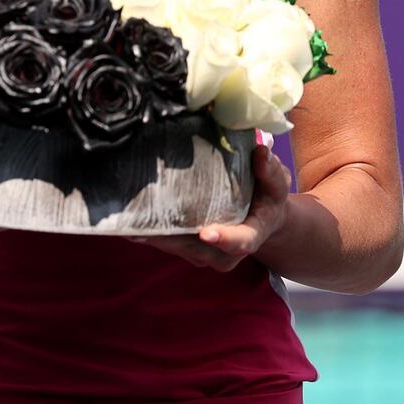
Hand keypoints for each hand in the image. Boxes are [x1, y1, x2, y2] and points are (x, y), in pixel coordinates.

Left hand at [130, 145, 290, 271]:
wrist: (260, 218)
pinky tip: (127, 217)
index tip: (206, 231)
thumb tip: (261, 151)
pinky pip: (166, 241)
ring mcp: (203, 252)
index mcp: (250, 236)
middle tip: (145, 223)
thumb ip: (270, 171)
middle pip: (196, 247)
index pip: (239, 241)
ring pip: (176, 246)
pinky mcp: (186, 246)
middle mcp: (224, 252)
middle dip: (171, 237)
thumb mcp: (277, 183)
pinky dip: (148, 231)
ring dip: (152, 235)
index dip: (223, 238)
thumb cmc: (268, 198)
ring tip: (129, 218)